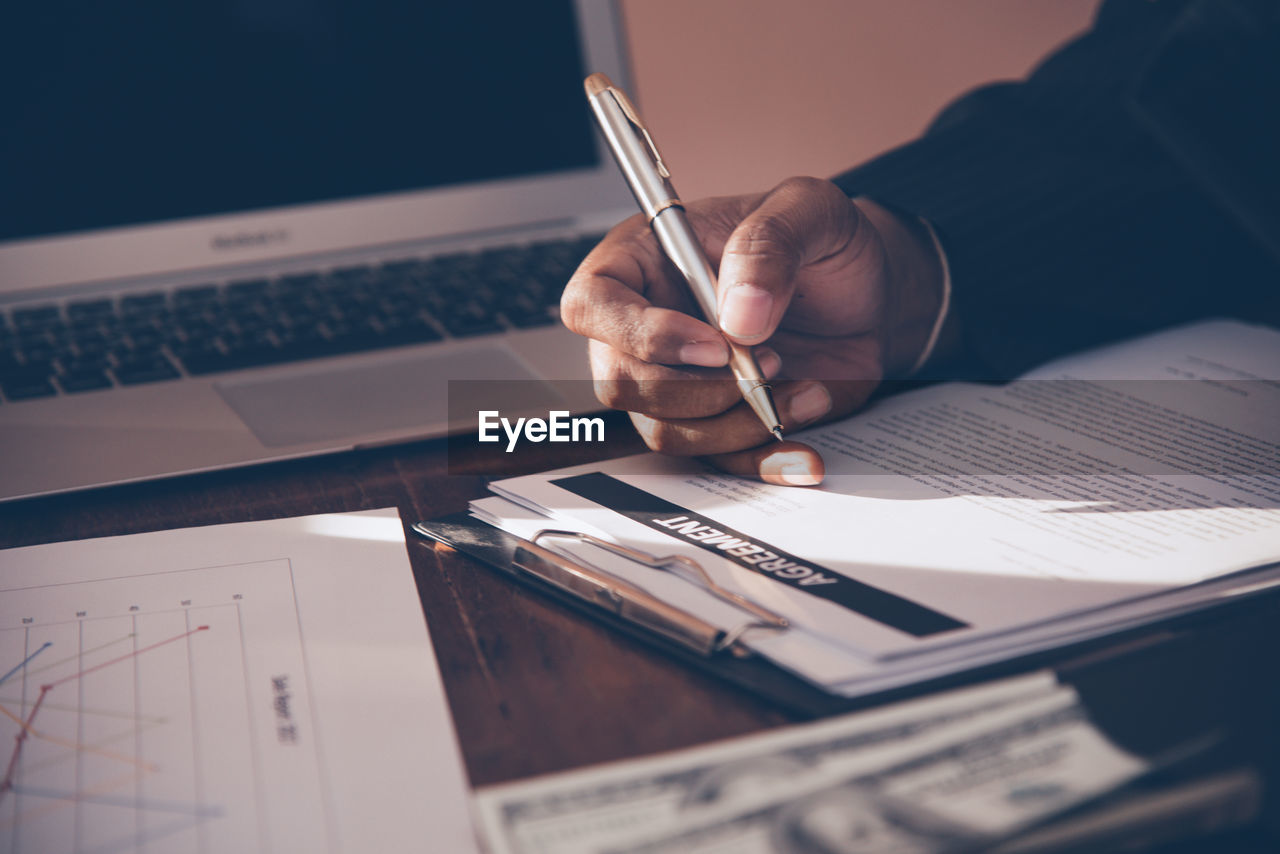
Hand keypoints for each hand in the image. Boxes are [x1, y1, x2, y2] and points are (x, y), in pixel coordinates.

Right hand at [560, 176, 945, 485]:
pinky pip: (713, 460)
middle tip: (769, 361)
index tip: (713, 345)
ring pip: (664, 430)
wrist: (869, 295)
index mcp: (645, 258)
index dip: (641, 334)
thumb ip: (769, 244)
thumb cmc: (823, 242)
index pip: (591, 303)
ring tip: (798, 387)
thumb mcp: (810, 210)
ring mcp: (676, 379)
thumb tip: (738, 314)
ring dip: (736, 423)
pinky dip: (759, 459)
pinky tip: (801, 440)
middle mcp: (646, 324)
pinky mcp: (713, 420)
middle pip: (619, 382)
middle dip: (699, 388)